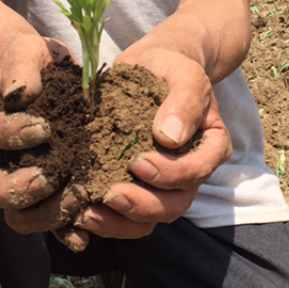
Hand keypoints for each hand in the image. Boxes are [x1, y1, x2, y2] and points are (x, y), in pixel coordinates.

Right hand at [0, 33, 92, 247]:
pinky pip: (49, 224)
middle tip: (49, 178)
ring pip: (15, 215)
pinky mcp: (47, 196)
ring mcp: (18, 181)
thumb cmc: (35, 61)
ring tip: (75, 201)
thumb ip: (20, 66)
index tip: (44, 128)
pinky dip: (63, 233)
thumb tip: (18, 94)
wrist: (51, 76)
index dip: (10, 135)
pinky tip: (82, 237)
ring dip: (43, 214)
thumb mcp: (27, 50)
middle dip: (16, 189)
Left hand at [71, 45, 231, 239]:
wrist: (152, 66)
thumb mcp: (184, 73)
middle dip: (143, 205)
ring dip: (119, 222)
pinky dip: (104, 219)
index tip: (139, 162)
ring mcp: (162, 184)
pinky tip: (79, 212)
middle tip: (111, 195)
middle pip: (174, 205)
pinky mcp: (135, 186)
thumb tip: (170, 137)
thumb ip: (184, 100)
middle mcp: (189, 172)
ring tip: (87, 214)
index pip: (197, 171)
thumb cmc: (171, 68)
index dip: (171, 174)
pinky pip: (125, 216)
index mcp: (210, 147)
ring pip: (149, 218)